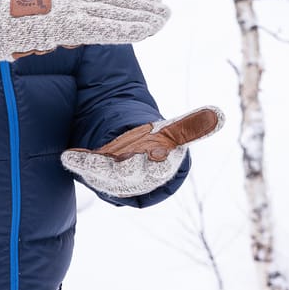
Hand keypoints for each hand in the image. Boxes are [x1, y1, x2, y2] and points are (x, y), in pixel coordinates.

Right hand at [0, 0, 169, 66]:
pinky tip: (144, 30)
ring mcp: (71, 9)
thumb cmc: (5, 23)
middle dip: (143, 5)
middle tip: (165, 8)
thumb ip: (56, 15)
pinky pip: (105, 27)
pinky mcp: (68, 25)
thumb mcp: (36, 13)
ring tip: (163, 19)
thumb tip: (66, 20)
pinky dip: (127, 28)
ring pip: (115, 12)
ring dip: (142, 17)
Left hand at [60, 106, 224, 197]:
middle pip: (134, 174)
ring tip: (89, 158)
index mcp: (158, 166)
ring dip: (99, 167)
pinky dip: (78, 162)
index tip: (165, 151)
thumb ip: (190, 126)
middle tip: (133, 158)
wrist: (130, 157)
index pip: (163, 167)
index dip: (163, 161)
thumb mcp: (172, 133)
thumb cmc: (154, 144)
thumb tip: (219, 114)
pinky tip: (68, 156)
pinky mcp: (96, 170)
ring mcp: (114, 175)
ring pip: (108, 175)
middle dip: (132, 168)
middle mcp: (137, 174)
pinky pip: (86, 168)